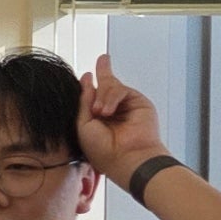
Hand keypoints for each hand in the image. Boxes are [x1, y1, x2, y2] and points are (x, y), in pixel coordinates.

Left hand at [76, 52, 168, 178]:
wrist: (125, 158)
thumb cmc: (102, 149)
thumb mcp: (82, 124)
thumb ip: (84, 101)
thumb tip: (87, 79)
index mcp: (97, 117)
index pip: (93, 95)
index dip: (89, 83)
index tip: (87, 74)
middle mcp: (113, 110)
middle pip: (105, 84)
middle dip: (103, 72)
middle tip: (102, 61)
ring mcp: (126, 105)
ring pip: (110, 85)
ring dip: (101, 96)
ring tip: (99, 112)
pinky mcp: (138, 102)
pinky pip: (120, 89)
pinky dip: (111, 97)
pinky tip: (107, 111)